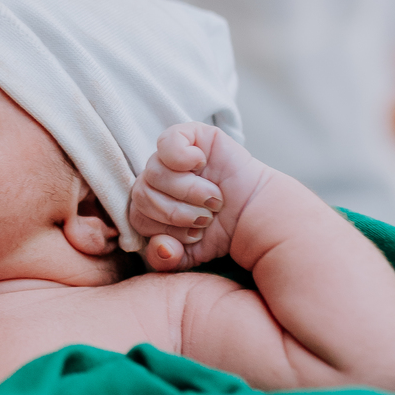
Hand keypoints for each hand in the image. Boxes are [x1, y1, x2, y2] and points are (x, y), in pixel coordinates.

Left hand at [128, 123, 266, 273]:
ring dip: (188, 191)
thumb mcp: (190, 254)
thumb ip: (167, 259)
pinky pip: (167, 141)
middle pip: (142, 194)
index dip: (165, 230)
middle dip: (177, 213)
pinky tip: (202, 165)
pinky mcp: (189, 135)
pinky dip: (182, 157)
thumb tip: (160, 247)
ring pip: (154, 172)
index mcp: (151, 203)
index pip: (137, 217)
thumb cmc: (222, 230)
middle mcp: (156, 178)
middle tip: (206, 217)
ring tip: (213, 199)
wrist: (258, 215)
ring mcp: (170, 155)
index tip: (196, 234)